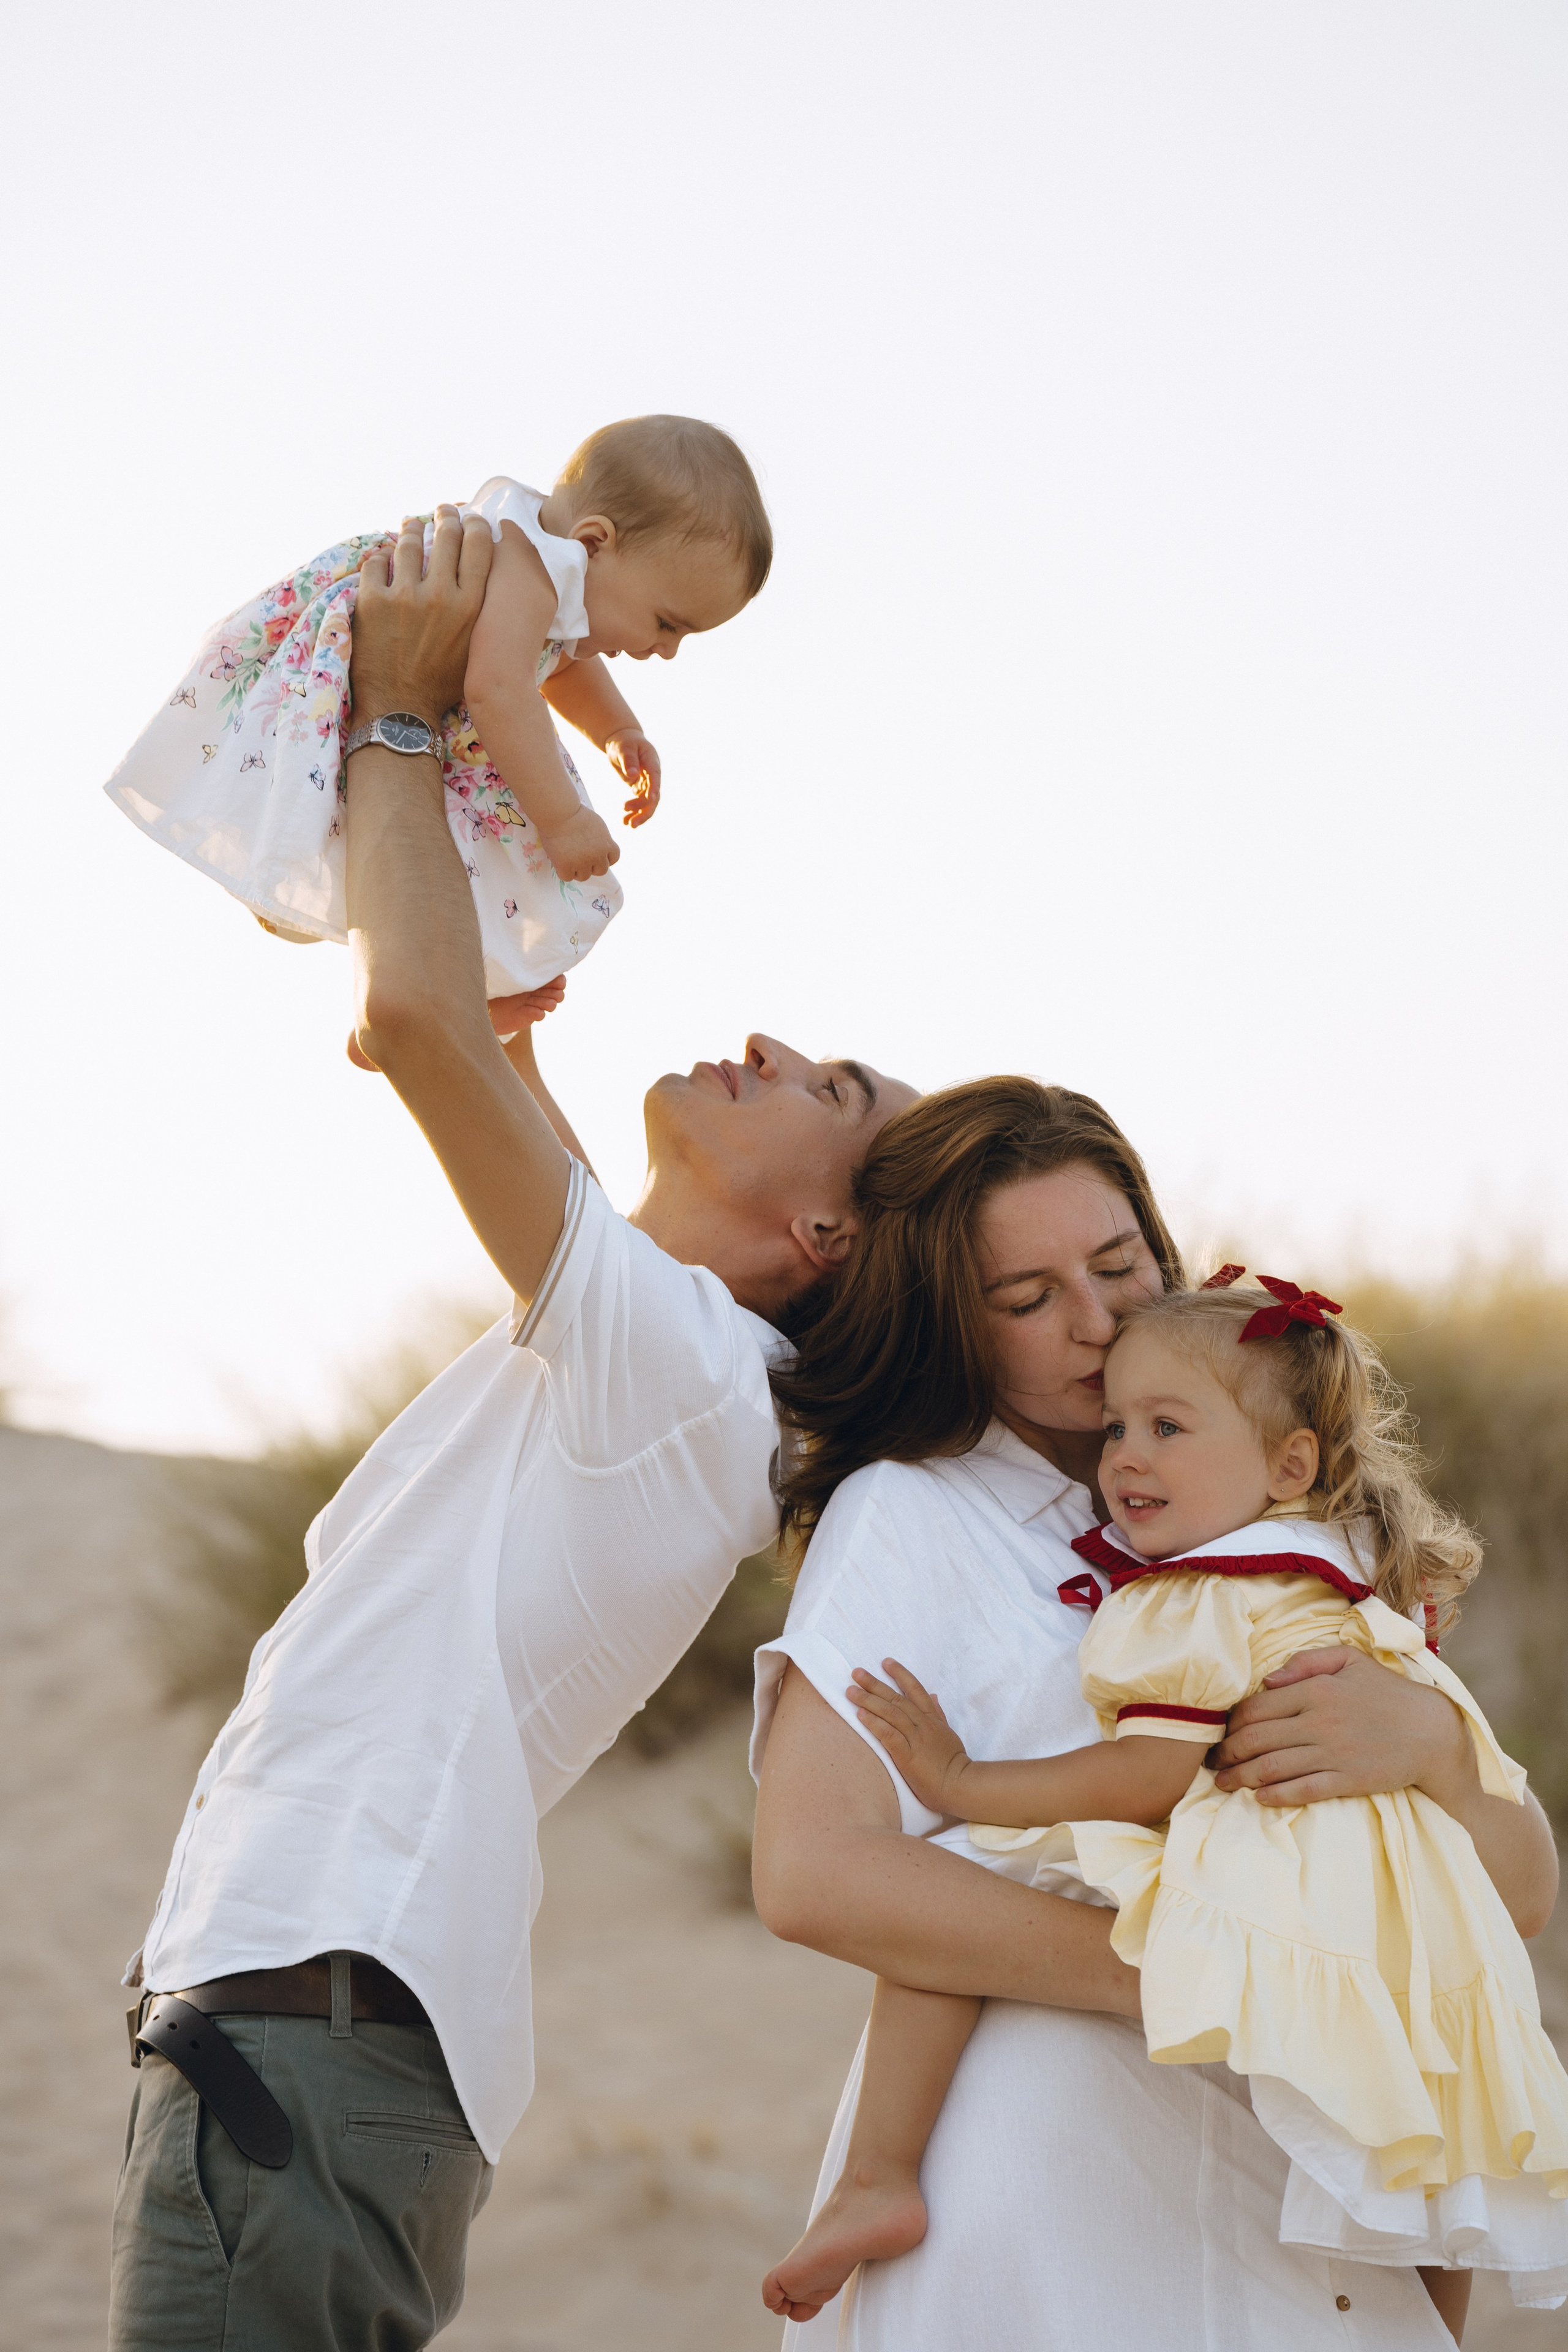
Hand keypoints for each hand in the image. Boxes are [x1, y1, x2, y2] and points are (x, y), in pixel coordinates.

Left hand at [351, 506, 492, 729]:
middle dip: (445, 516)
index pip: (479, 547)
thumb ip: (479, 610)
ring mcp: (405, 597)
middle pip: (447, 536)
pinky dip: (380, 557)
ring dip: (411, 528)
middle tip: (443, 511)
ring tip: (410, 524)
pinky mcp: (373, 601)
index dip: (476, 525)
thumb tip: (484, 577)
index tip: (472, 518)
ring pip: (408, 542)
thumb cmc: (442, 683)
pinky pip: (376, 562)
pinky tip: (383, 557)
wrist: (401, 709)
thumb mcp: (474, 646)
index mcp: (471, 607)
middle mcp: (442, 596)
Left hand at [486, 976, 565, 1033]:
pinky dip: (536, 1012)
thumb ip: (524, 970)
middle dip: (555, 993)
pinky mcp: (529, 1017)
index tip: (557, 981)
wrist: (486, 1005)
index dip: (560, 982)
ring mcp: (535, 1005)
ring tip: (533, 1001)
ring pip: (552, 1004)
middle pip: (559, 993)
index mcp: (536, 980)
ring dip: (546, 1002)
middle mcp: (538, 992)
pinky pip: (540, 1014)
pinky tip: (527, 1010)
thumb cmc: (495, 987)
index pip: (558, 980)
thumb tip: (534, 959)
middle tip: (543, 992)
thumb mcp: (510, 975)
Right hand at [538, 805, 618, 882]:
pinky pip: (567, 877)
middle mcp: (597, 856)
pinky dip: (563, 871)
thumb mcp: (597, 824)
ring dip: (576, 869)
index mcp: (607, 844)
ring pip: (583, 876)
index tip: (595, 854)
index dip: (604, 858)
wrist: (559, 813)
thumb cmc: (575, 813)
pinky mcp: (566, 866)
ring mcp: (582, 863)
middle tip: (580, 857)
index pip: (613, 859)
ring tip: (567, 857)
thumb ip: (601, 838)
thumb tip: (599, 847)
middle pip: (601, 871)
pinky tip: (558, 860)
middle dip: (592, 866)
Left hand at [605, 730, 661, 827]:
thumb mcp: (623, 748)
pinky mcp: (640, 788)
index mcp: (652, 762)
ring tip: (627, 824)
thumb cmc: (623, 742)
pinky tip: (625, 821)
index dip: (654, 789)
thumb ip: (628, 760)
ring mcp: (648, 782)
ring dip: (639, 815)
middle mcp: (653, 775)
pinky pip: (639, 803)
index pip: (655, 778)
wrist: (623, 741)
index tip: (649, 799)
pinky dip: (634, 812)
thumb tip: (633, 775)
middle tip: (632, 823)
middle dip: (644, 810)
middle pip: (653, 796)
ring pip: (647, 803)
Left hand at [848, 1660, 974, 1814]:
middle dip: (874, 1684)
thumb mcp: (948, 1733)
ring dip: (868, 1700)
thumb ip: (939, 1714)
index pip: (915, 1689)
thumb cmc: (953, 1764)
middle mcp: (923, 1725)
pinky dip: (874, 1723)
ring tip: (850, 1691)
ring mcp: (916, 1739)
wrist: (961, 1786)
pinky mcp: (907, 1756)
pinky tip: (860, 1715)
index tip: (885, 1662)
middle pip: (896, 1698)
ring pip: (890, 1713)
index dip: (900, 1674)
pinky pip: (888, 1734)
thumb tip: (933, 1695)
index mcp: (933, 1719)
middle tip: (856, 1672)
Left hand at [1211, 1647, 1467, 1806]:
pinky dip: (1276, 1795)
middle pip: (1256, 1740)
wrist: (1431, 1731)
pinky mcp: (1348, 1780)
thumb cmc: (1387, 1693)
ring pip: (1272, 1767)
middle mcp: (1319, 1722)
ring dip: (1241, 1777)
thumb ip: (1305, 1663)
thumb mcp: (1350, 1660)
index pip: (1257, 1708)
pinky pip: (1303, 1790)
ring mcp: (1333, 1753)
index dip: (1230, 1722)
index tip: (1219, 1731)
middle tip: (1210, 1761)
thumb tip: (1267, 1680)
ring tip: (1222, 1783)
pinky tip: (1259, 1798)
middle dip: (1226, 1752)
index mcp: (1316, 1690)